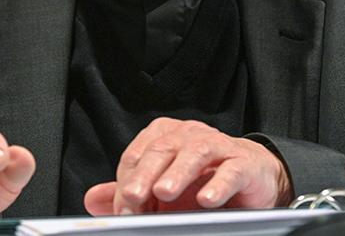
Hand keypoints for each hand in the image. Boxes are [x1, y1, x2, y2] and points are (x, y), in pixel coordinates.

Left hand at [83, 118, 292, 215]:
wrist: (252, 176)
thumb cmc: (202, 179)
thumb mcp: (160, 188)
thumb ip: (128, 193)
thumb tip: (93, 200)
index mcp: (163, 136)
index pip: (137, 155)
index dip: (126, 182)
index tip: (123, 210)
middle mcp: (187, 135)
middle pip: (161, 149)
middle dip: (144, 175)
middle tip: (133, 198)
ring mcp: (217, 145)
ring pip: (193, 153)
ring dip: (177, 173)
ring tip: (163, 192)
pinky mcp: (243, 163)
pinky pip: (230, 171)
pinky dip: (218, 185)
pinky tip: (206, 200)